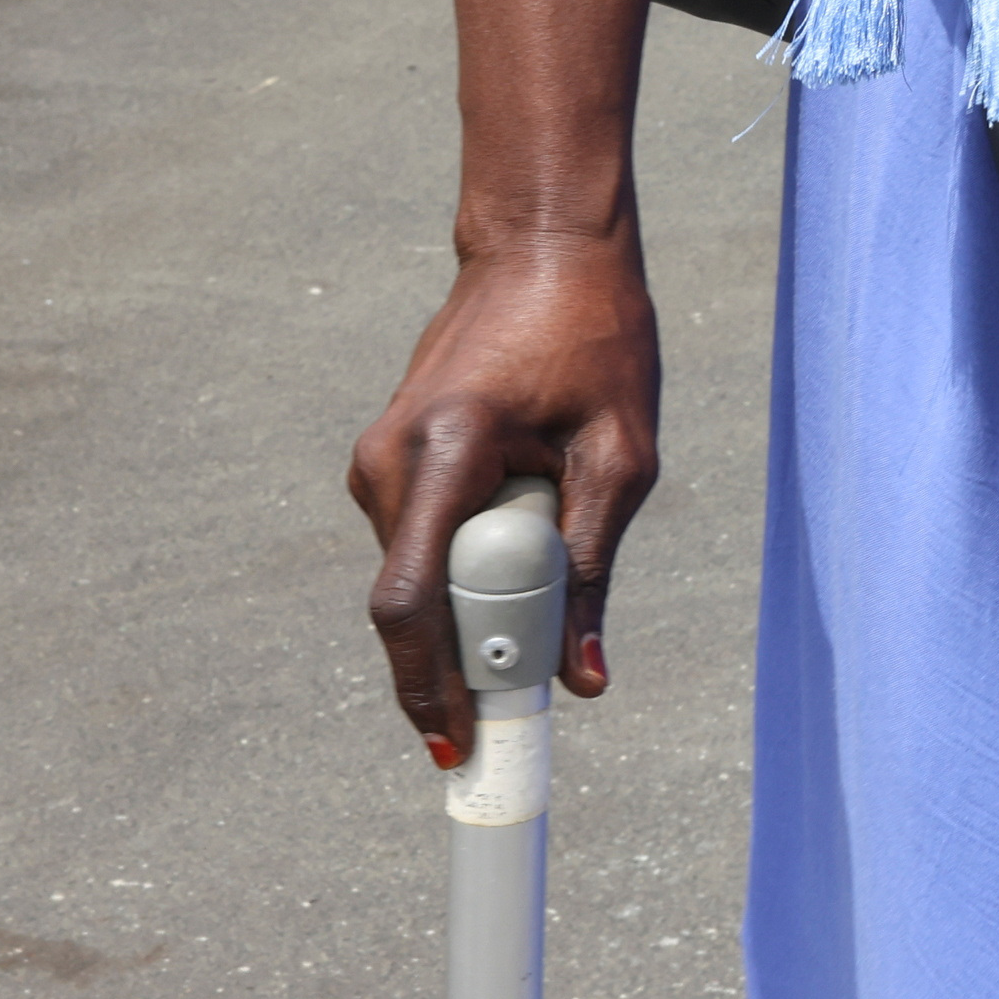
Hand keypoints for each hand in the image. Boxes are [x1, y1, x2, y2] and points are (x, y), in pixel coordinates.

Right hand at [347, 226, 656, 755]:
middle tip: (526, 703)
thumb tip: (581, 680)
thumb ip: (594, 567)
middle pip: (411, 604)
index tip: (459, 749)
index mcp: (445, 451)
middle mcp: (388, 462)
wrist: (545, 248)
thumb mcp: (621, 453)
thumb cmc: (597, 337)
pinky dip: (466, 568)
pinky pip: (421, 545)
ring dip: (474, 604)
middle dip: (463, 660)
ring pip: (416, 577)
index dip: (428, 689)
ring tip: (553, 572)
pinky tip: (526, 534)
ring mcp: (377, 460)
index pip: (410, 603)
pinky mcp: (387, 462)